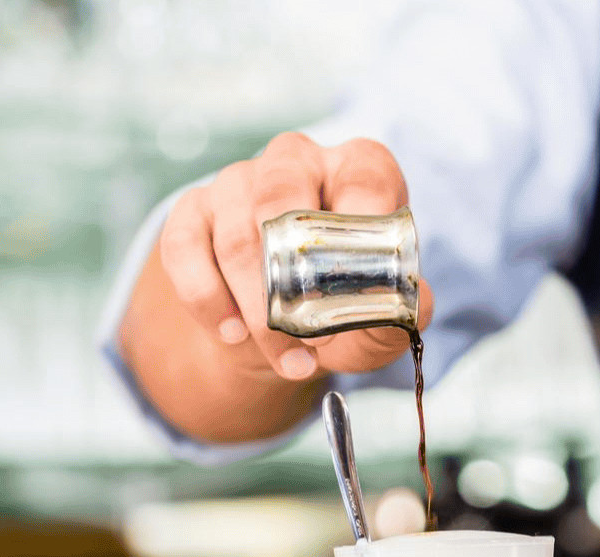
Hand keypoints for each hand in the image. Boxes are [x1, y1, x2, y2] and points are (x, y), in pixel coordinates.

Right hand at [157, 131, 434, 381]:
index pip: (365, 176)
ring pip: (237, 233)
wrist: (279, 327)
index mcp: (359, 169)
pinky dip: (207, 298)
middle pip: (283, 197)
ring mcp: (239, 181)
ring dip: (257, 305)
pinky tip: (231, 333)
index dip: (365, 223)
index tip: (365, 275)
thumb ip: (403, 311)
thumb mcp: (381, 317)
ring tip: (283, 354)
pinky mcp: (193, 210)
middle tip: (307, 334)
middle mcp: (298, 160)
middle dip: (293, 277)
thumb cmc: (343, 308)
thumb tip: (413, 301)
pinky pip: (185, 247)